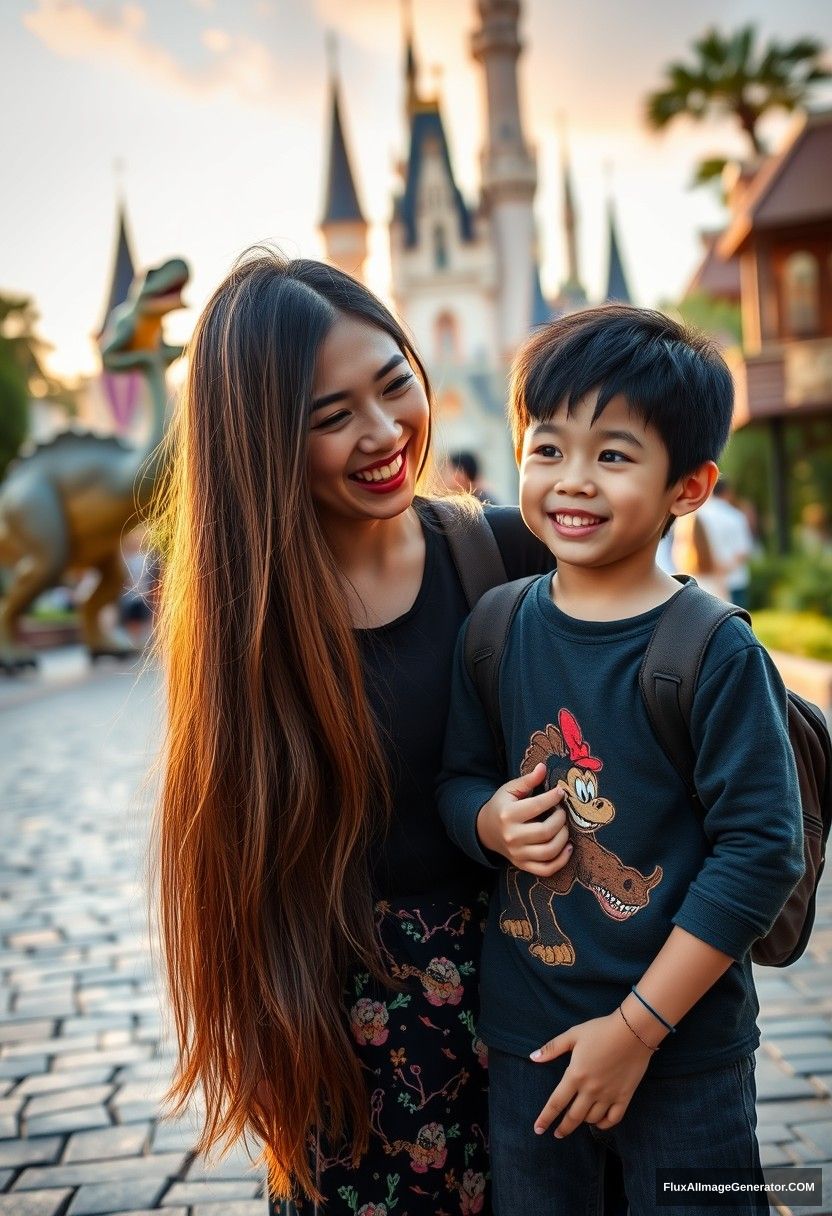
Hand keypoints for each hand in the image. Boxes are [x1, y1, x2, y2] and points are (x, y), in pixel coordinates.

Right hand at [476, 762, 571, 876]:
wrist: (486, 829)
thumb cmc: (502, 806)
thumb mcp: (510, 789)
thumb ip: (528, 780)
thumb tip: (543, 767)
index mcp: (508, 815)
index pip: (537, 806)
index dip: (553, 798)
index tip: (561, 792)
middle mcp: (512, 837)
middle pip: (545, 831)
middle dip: (560, 820)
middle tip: (562, 812)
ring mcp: (517, 854)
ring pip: (548, 852)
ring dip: (563, 839)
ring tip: (564, 828)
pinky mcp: (522, 864)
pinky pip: (546, 869)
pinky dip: (561, 861)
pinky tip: (567, 847)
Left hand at [531, 1011, 654, 1136]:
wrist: (633, 1031)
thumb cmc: (601, 1030)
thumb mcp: (573, 1035)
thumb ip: (552, 1048)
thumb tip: (533, 1057)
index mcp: (575, 1075)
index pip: (556, 1103)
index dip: (546, 1117)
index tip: (538, 1129)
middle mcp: (591, 1089)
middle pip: (573, 1117)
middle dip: (563, 1128)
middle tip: (557, 1134)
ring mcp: (608, 1095)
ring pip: (592, 1119)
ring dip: (582, 1122)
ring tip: (578, 1120)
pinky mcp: (624, 1097)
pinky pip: (613, 1119)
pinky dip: (604, 1124)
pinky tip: (598, 1122)